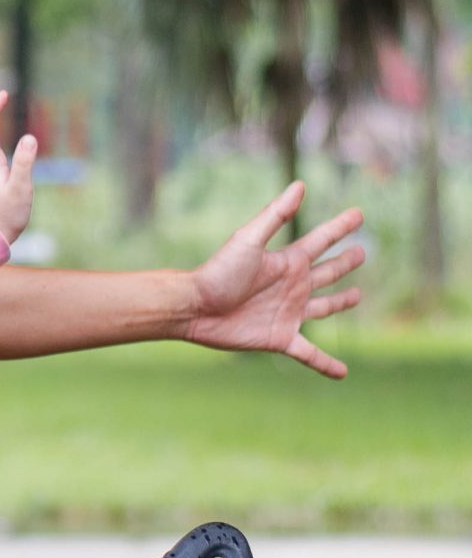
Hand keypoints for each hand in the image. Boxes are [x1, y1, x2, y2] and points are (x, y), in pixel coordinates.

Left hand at [182, 181, 363, 377]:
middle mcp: (293, 285)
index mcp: (288, 261)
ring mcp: (289, 313)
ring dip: (341, 302)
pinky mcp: (281, 338)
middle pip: (328, 272)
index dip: (341, 227)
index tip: (359, 213)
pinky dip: (326, 363)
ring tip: (357, 295)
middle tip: (362, 251)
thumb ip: (276, 215)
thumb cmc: (218, 271)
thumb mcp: (249, 240)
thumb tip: (300, 184)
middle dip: (345, 262)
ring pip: (324, 307)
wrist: (195, 307)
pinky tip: (343, 373)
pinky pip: (310, 353)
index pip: (322, 240)